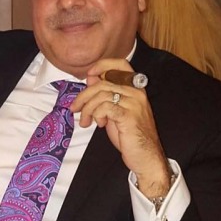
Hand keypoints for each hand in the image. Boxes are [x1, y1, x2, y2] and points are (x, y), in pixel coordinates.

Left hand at [71, 58, 171, 197]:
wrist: (145, 156)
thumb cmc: (130, 135)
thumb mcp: (114, 111)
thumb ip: (105, 95)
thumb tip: (90, 78)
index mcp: (135, 88)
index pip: (120, 63)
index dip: (102, 65)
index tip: (89, 75)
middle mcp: (136, 92)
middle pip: (102, 83)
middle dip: (83, 96)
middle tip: (75, 108)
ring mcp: (134, 103)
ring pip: (100, 95)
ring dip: (87, 109)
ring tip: (85, 121)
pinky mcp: (129, 115)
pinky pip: (105, 107)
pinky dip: (96, 115)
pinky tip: (99, 124)